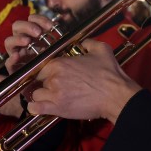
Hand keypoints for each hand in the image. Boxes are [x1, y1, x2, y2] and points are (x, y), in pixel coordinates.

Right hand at [3, 14, 54, 74]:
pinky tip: (17, 56)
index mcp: (32, 35)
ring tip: (27, 41)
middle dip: (27, 27)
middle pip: (16, 27)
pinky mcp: (14, 69)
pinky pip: (8, 63)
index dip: (39, 20)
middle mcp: (22, 42)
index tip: (50, 26)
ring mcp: (16, 54)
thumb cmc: (53, 63)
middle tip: (38, 33)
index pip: (31, 20)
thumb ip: (55, 38)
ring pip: (8, 42)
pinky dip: (11, 59)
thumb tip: (56, 27)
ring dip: (18, 39)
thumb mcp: (56, 48)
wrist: (50, 82)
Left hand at [27, 39, 141, 122]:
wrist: (116, 95)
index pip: (41, 67)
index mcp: (59, 63)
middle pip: (39, 81)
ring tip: (50, 99)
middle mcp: (54, 77)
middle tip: (54, 89)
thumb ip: (89, 43)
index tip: (50, 77)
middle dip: (45, 85)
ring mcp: (54, 93)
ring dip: (42, 97)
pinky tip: (37, 108)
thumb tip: (84, 43)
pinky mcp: (58, 108)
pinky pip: (36, 108)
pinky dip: (35, 108)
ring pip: (36, 95)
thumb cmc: (109, 74)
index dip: (46, 73)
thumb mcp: (101, 50)